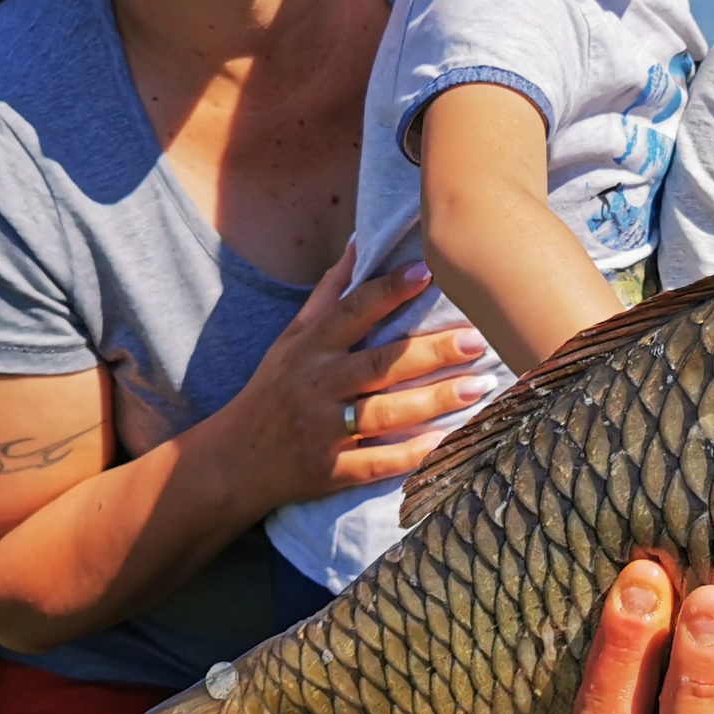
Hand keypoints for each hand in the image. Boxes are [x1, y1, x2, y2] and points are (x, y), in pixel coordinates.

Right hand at [225, 253, 491, 509]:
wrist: (234, 460)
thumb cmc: (275, 388)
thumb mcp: (292, 339)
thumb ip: (330, 293)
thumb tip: (362, 241)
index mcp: (309, 349)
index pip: (351, 312)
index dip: (388, 291)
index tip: (428, 271)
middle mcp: (315, 386)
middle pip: (378, 364)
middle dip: (430, 351)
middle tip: (477, 338)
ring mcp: (322, 431)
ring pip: (384, 413)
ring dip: (434, 401)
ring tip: (479, 386)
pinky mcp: (330, 472)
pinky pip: (376, 463)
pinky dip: (411, 454)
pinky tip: (448, 442)